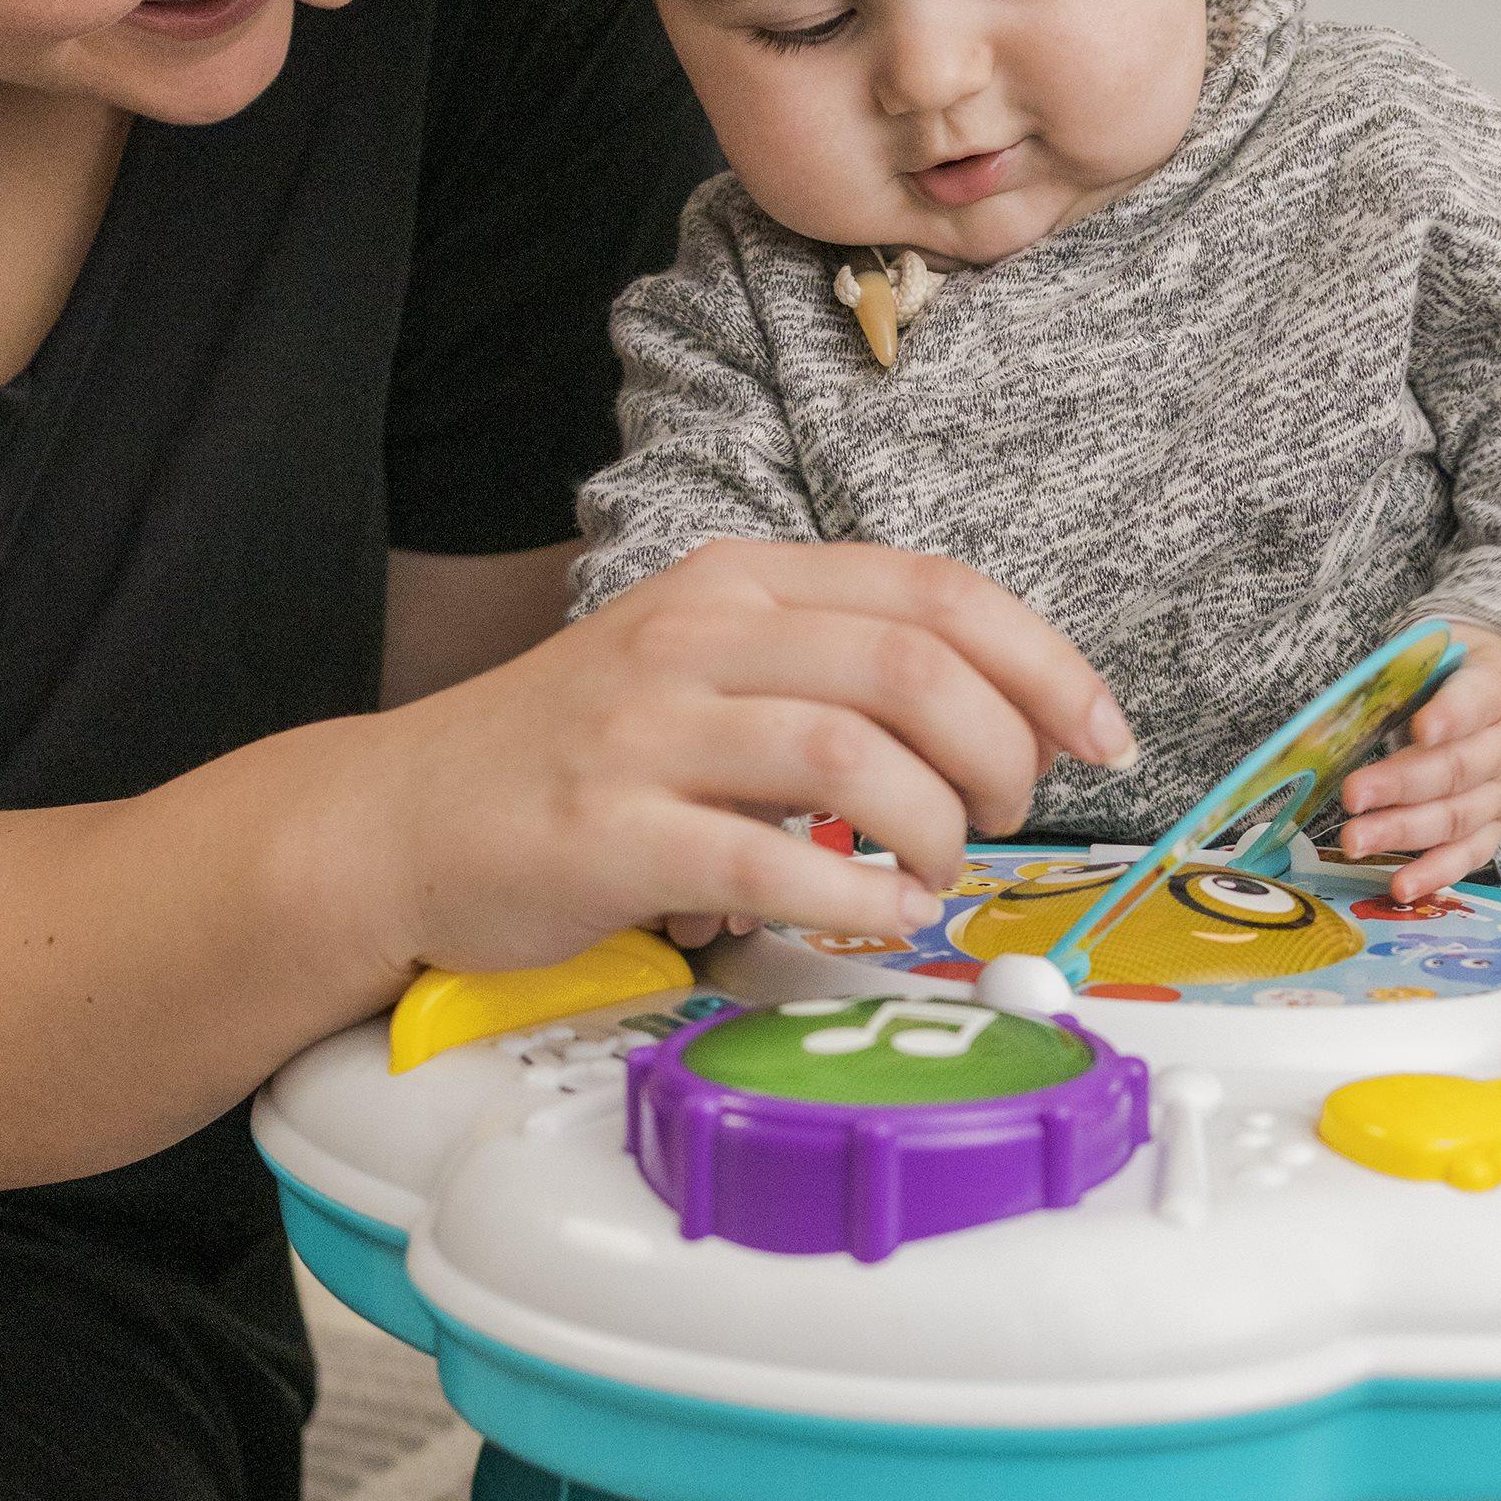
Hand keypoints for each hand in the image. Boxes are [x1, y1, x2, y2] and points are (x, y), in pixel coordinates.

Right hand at [338, 540, 1133, 974]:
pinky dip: (855, 899)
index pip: (938, 594)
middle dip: (1001, 753)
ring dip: (934, 830)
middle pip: (914, 669)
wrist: (398, 820)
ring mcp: (649, 732)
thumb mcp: (710, 671)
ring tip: (935, 872)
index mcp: (741, 585)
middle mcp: (698, 637)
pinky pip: (771, 861)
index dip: (1047, 665)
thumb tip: (1002, 729)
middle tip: (1005, 816)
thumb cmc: (577, 758)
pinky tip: (877, 915)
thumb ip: (838, 682)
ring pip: (855, 758)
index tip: (1102, 734)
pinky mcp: (610, 830)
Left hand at [1332, 625, 1500, 899]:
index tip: (1422, 727)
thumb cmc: (1475, 677)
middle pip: (1458, 770)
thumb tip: (1341, 698)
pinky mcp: (1498, 828)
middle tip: (1353, 794)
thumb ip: (1409, 670)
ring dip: (1404, 833)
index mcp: (1497, 692)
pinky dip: (1435, 874)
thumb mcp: (1454, 653)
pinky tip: (1399, 887)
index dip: (1451, 715)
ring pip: (1458, 818)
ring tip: (1355, 840)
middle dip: (1402, 785)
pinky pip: (1469, 855)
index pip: (1477, 702)